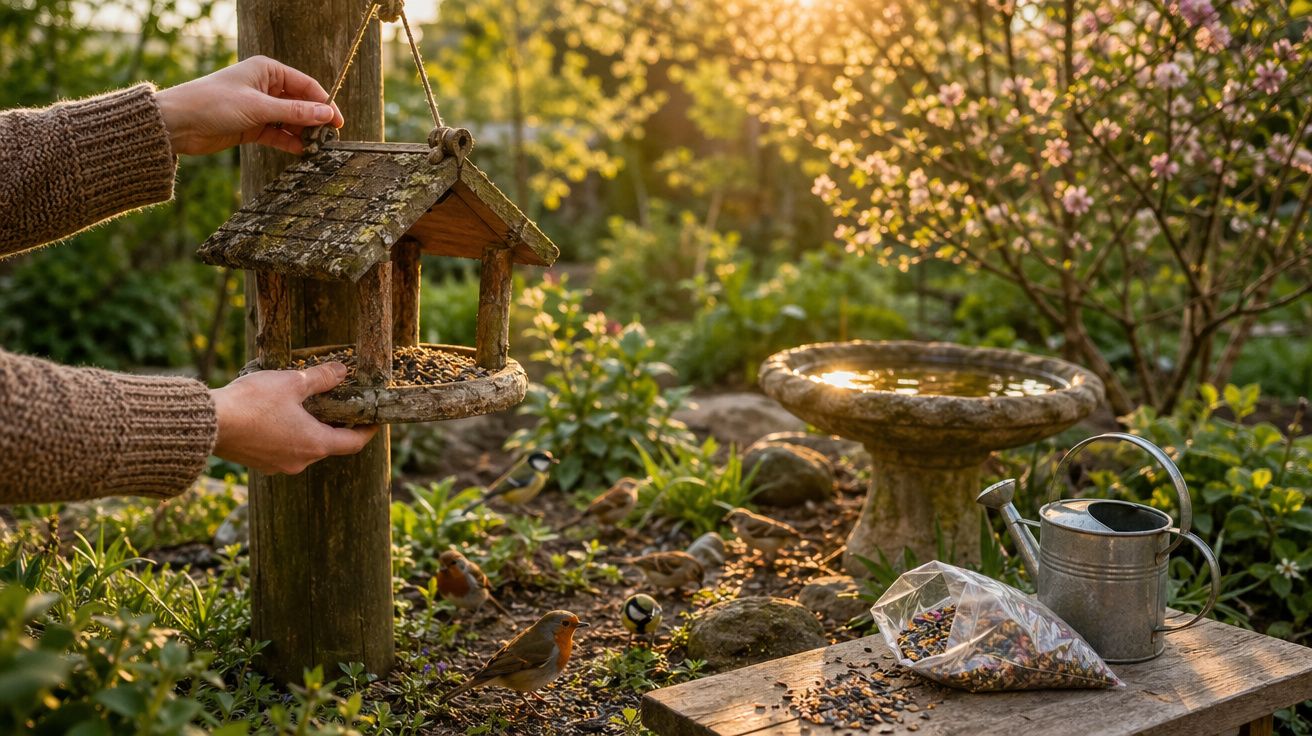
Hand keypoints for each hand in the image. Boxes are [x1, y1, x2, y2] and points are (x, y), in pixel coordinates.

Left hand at [155, 56, 344, 155]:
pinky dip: (290, 143)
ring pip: (291, 121)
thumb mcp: (258, 107)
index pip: (306, 85)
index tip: (338, 123)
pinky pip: (279, 135)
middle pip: (301, 104)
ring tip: (318, 149)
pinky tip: (302, 153)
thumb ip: (294, 112)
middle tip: (331, 139)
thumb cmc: (213, 103)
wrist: (178, 123)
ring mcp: (260, 108)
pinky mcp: (253, 127)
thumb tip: (327, 114)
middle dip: (316, 121)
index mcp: (267, 70)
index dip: (324, 103)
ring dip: (304, 134)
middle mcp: (266, 87)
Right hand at [210, 362, 377, 474]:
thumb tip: (342, 370)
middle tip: (340, 406)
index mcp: (315, 444)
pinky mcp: (259, 463)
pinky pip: (282, 450)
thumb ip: (321, 378)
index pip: (353, 443)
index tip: (374, 421)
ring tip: (307, 407)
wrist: (209, 423)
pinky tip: (279, 416)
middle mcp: (300, 461)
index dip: (367, 432)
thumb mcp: (292, 383)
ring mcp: (278, 466)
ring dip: (309, 430)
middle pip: (328, 445)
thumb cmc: (253, 403)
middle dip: (336, 426)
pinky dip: (289, 435)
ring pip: (304, 448)